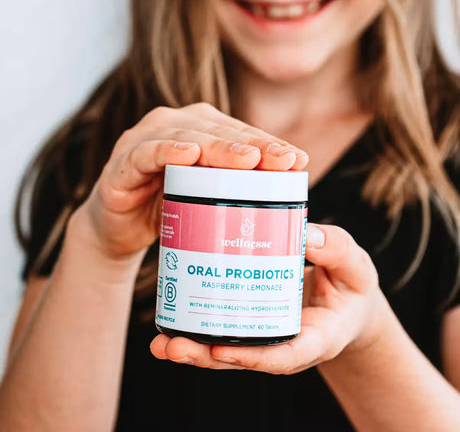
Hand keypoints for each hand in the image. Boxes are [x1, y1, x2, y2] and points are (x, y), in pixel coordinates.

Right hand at [70, 103, 307, 262]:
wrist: (120, 229)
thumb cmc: (169, 208)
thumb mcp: (207, 198)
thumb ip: (235, 187)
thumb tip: (284, 194)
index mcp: (198, 129)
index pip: (239, 133)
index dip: (269, 144)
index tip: (298, 161)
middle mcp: (173, 125)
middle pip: (218, 132)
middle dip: (253, 145)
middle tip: (283, 159)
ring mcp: (145, 139)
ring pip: (187, 137)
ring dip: (218, 147)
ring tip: (248, 159)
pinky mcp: (122, 162)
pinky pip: (146, 153)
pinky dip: (166, 152)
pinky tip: (188, 155)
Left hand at [150, 223, 390, 373]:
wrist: (345, 300)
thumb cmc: (350, 286)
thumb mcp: (354, 266)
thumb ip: (337, 250)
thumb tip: (304, 233)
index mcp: (317, 338)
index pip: (286, 355)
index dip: (252, 357)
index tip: (221, 351)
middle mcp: (287, 344)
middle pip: (244, 358)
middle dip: (206, 357)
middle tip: (172, 347)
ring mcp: (267, 336)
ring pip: (227, 351)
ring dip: (193, 349)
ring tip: (160, 344)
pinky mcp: (255, 324)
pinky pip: (225, 331)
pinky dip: (198, 329)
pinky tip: (170, 322)